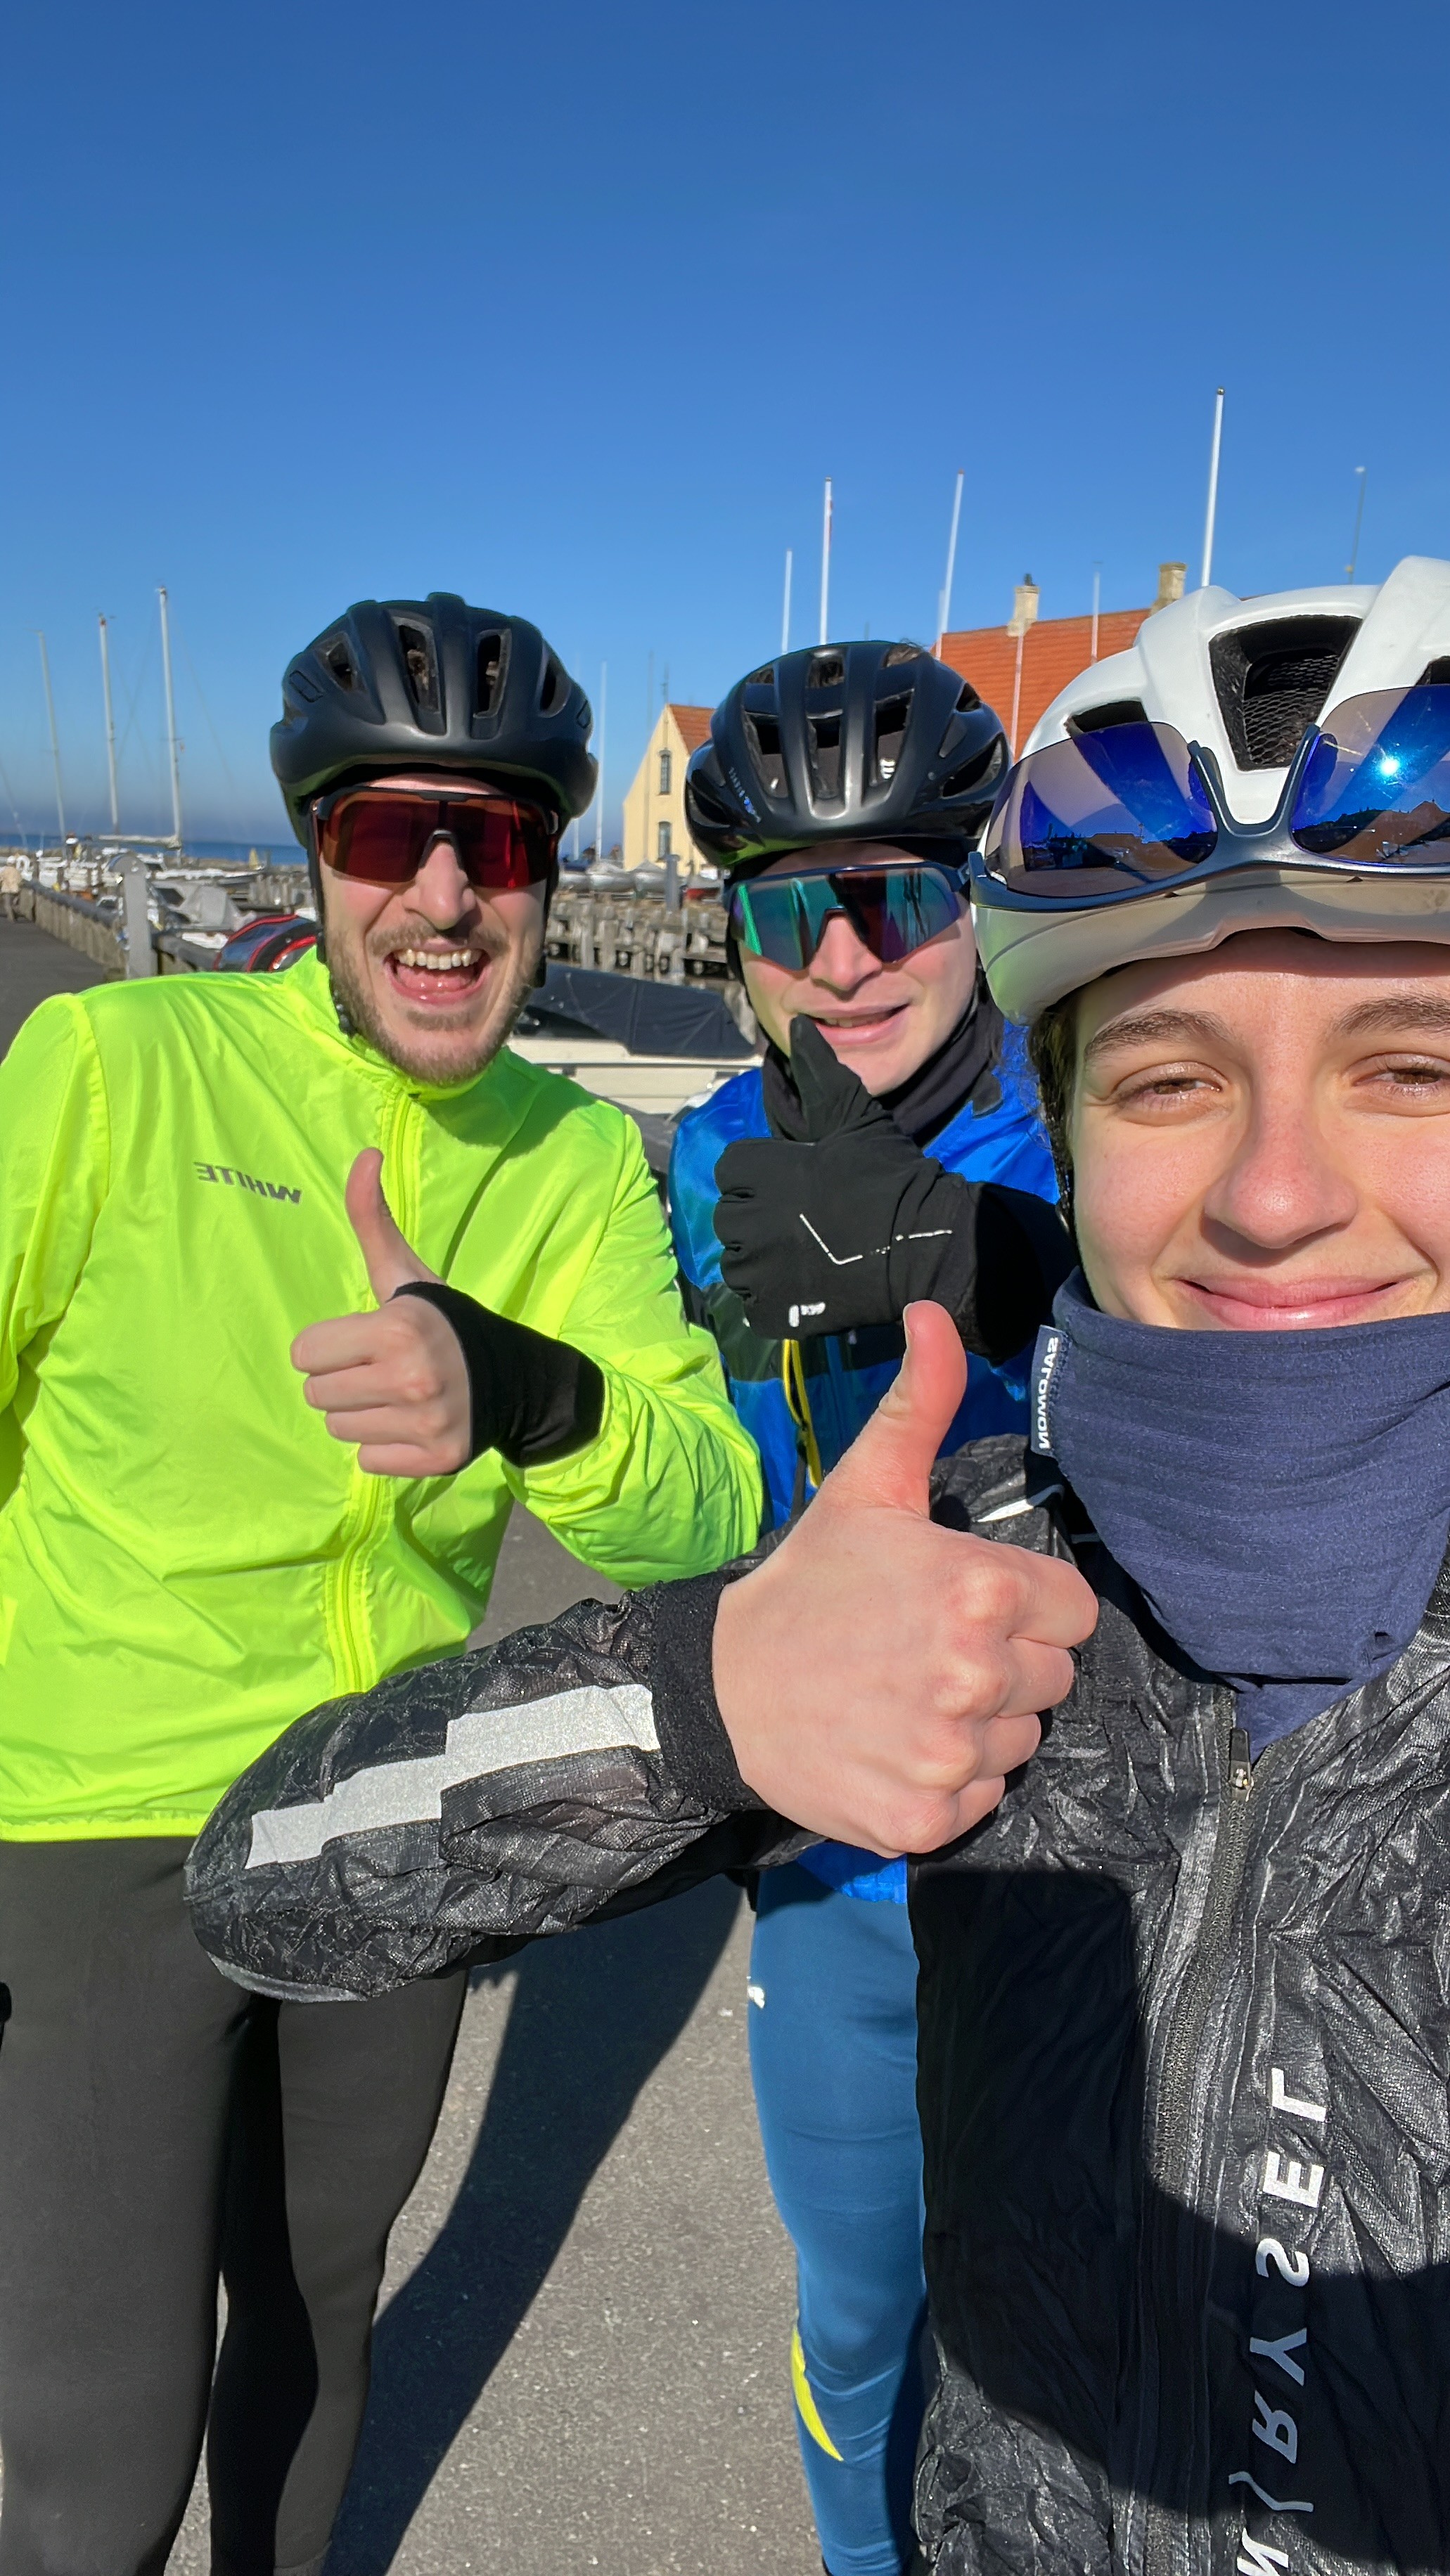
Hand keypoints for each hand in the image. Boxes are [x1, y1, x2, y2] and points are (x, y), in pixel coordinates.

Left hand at [291, 1150, 471, 1476]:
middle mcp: (411, 1378)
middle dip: (342, 1380)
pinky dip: (385, 1447)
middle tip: (380, 1369)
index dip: (329, 1346)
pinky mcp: (436, 1459)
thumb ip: (373, 1218)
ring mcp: (426, 1422)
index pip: (304, 1354)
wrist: (517, 1379)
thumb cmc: (446, 1323)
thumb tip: (366, 1153)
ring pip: (339, 1429)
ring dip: (360, 1415)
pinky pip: (368, 1461)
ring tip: (397, 1396)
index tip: (364, 1341)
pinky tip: (412, 1424)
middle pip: (316, 1395)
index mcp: (397, 1328)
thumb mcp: (407, 1273)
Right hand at [711, 1301, 1096, 1851]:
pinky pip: (979, 1803)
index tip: (967, 1607)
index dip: (1026, 1609)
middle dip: (1005, 1668)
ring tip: (908, 1700)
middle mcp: (977, 1675)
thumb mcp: (867, 1486)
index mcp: (982, 1589)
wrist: (723, 1689)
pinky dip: (944, 1786)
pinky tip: (894, 1750)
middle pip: (1052, 1681)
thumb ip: (920, 1402)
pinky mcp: (924, 1819)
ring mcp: (950, 1753)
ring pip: (1018, 1744)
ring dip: (977, 1729)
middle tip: (928, 1653)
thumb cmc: (809, 1584)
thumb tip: (932, 1313)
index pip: (1073, 1615)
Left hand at [713, 1016, 1071, 1355]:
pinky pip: (753, 1303)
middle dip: (757, 1215)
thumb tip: (798, 1026)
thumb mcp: (854, 1115)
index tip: (795, 1183)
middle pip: (729, 1216)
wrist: (926, 1243)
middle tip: (803, 1221)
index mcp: (759, 1171)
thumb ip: (819, 1071)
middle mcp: (747, 1220)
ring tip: (803, 1254)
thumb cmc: (890, 1176)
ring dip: (761, 1258)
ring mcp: (759, 1270)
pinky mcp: (773, 1311)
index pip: (731, 1169)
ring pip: (736, 1262)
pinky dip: (773, 1298)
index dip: (761, 1174)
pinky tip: (805, 1286)